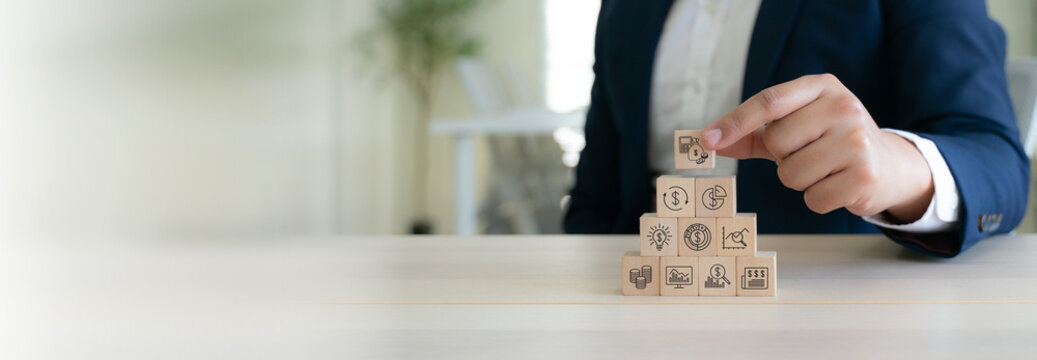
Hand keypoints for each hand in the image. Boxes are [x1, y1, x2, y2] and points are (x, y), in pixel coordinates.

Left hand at [701, 74, 933, 221]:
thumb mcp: (796, 127)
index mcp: (821, 87)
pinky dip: (817, 199)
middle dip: (782, 158)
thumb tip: (709, 142)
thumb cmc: (829, 142)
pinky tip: (837, 185)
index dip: (735, 122)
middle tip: (808, 154)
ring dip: (799, 180)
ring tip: (824, 170)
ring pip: (791, 174)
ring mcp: (857, 140)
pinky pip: (812, 198)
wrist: (888, 165)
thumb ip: (753, 134)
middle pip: (777, 142)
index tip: (707, 140)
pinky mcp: (864, 175)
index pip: (769, 101)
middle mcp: (843, 107)